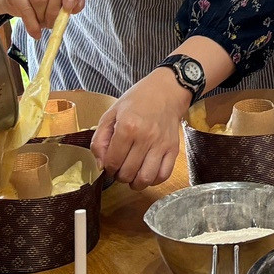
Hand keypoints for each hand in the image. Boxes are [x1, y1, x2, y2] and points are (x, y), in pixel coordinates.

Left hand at [91, 67, 190, 187]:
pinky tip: (147, 173)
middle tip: (120, 169)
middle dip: (119, 176)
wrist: (167, 90)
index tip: (109, 164)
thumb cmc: (138, 100)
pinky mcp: (173, 148)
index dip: (108, 168)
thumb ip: (100, 139)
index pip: (112, 161)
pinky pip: (164, 174)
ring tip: (132, 176)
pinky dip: (154, 180)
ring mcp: (161, 144)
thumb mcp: (112, 113)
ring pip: (145, 178)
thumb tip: (101, 164)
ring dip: (135, 183)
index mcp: (127, 127)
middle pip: (127, 173)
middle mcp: (145, 137)